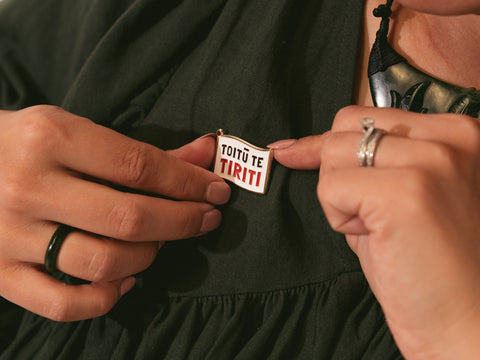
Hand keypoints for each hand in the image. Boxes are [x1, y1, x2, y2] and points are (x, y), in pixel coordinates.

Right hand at [0, 105, 229, 320]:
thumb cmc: (23, 146)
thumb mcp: (74, 130)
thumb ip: (142, 149)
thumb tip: (205, 153)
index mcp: (49, 138)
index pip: (140, 167)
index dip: (189, 182)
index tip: (216, 190)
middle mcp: (27, 187)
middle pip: (129, 218)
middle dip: (183, 221)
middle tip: (206, 218)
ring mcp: (9, 235)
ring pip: (103, 263)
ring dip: (149, 256)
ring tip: (160, 243)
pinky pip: (63, 304)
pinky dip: (107, 298)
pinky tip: (127, 279)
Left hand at [271, 106, 479, 358]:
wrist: (466, 320)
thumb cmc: (427, 264)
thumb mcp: (399, 196)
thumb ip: (362, 164)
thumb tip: (291, 147)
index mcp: (455, 132)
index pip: (366, 116)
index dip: (328, 142)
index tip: (292, 151)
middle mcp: (449, 137)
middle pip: (345, 127)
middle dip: (338, 170)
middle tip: (368, 213)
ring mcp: (430, 161)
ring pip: (334, 154)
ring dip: (341, 198)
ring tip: (379, 229)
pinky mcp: (405, 193)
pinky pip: (331, 188)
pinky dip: (339, 219)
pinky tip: (375, 239)